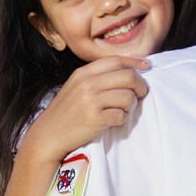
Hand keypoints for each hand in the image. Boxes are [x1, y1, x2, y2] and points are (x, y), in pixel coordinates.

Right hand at [19, 56, 149, 163]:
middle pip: (128, 77)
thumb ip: (97, 78)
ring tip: (122, 110)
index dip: (134, 63)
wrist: (48, 135)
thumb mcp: (76, 87)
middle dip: (140, 85)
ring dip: (131, 105)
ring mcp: (91, 101)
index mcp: (83, 73)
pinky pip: (121, 115)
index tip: (146, 67)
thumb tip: (128, 72)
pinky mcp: (95, 118)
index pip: (115, 60)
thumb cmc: (65, 112)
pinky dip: (121, 119)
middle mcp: (87, 83)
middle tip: (141, 94)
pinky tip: (112, 121)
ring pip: (128, 96)